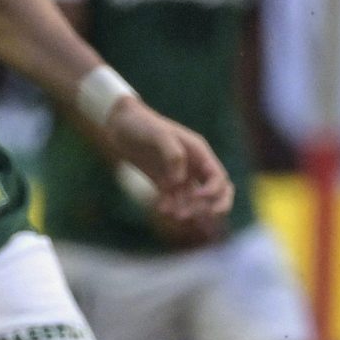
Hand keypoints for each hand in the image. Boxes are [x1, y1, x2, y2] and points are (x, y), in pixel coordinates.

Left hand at [104, 97, 231, 243]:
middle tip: (196, 216)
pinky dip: (171, 207)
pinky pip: (174, 200)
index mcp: (199, 153)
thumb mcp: (159, 135)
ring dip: (189, 210)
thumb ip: (173, 155)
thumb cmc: (142, 124)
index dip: (213, 192)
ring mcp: (179, 175)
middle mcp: (194, 166)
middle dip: (211, 207)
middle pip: (217, 193)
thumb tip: (179, 181)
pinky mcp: (164, 182)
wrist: (120, 123)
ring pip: (194, 200)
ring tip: (175, 216)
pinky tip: (161, 209)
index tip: (197, 196)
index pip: (219, 179)